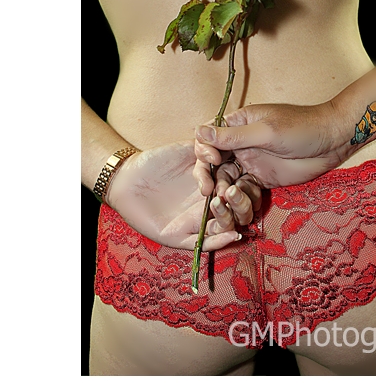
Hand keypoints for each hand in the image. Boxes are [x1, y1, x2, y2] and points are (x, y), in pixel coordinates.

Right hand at [106, 140, 260, 250]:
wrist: (124, 188)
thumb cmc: (147, 217)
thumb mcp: (174, 237)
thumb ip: (205, 240)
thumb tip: (236, 236)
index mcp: (213, 212)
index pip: (236, 212)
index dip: (235, 212)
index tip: (225, 211)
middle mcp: (214, 192)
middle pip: (238, 189)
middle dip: (235, 192)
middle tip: (226, 192)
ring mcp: (207, 171)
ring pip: (228, 168)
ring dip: (226, 171)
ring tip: (217, 174)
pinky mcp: (196, 152)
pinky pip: (212, 148)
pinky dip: (213, 152)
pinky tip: (210, 156)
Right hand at [194, 101, 350, 190]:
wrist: (332, 141)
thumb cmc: (302, 127)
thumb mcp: (266, 131)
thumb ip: (233, 136)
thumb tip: (198, 131)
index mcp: (238, 124)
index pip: (208, 137)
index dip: (204, 150)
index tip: (212, 160)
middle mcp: (240, 143)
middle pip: (213, 162)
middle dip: (208, 176)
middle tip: (208, 191)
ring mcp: (251, 162)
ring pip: (227, 179)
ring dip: (224, 191)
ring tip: (227, 201)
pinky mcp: (262, 178)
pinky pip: (244, 191)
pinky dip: (240, 200)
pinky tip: (242, 208)